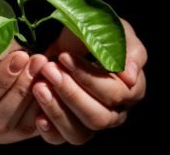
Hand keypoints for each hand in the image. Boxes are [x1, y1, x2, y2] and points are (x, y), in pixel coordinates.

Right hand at [0, 41, 50, 143]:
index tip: (20, 56)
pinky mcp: (16, 137)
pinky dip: (45, 108)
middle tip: (38, 61)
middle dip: (21, 88)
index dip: (0, 80)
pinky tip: (52, 85)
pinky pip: (33, 129)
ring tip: (47, 69)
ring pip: (18, 126)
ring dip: (35, 96)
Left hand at [32, 19, 146, 144]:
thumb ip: (128, 50)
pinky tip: (37, 115)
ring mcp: (90, 123)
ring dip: (57, 110)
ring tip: (39, 87)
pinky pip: (59, 139)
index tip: (65, 57)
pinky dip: (49, 130)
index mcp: (131, 90)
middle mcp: (114, 112)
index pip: (115, 94)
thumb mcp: (114, 30)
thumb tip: (130, 77)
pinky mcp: (67, 128)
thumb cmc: (92, 33)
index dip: (89, 78)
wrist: (65, 39)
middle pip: (98, 118)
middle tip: (49, 70)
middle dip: (71, 93)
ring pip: (80, 133)